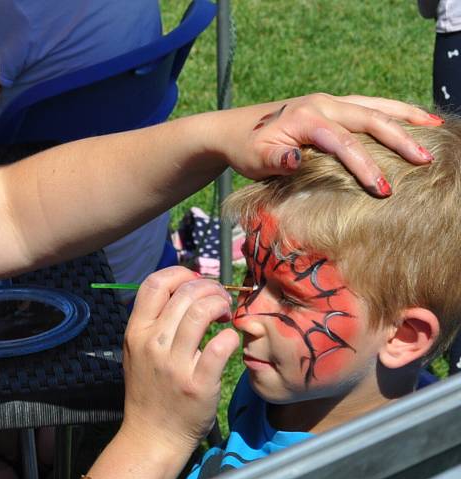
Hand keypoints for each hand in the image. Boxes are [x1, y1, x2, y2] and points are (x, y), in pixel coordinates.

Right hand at [120, 267, 239, 454]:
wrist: (152, 437)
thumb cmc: (150, 392)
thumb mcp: (137, 352)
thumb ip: (153, 323)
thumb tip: (182, 290)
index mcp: (136, 332)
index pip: (154, 283)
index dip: (181, 273)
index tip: (196, 282)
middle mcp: (152, 344)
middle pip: (184, 293)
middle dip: (210, 287)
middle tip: (220, 299)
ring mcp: (174, 365)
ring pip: (201, 312)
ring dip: (220, 304)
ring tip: (226, 313)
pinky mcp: (198, 384)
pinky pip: (220, 347)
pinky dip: (230, 336)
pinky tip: (230, 339)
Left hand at [218, 93, 440, 196]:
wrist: (232, 130)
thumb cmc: (245, 149)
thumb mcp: (255, 159)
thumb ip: (275, 161)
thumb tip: (295, 161)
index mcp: (306, 118)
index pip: (344, 142)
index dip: (365, 165)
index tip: (382, 189)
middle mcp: (322, 104)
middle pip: (369, 118)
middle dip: (399, 139)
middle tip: (424, 160)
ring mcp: (328, 101)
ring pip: (374, 106)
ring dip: (404, 117)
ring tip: (434, 127)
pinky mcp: (331, 105)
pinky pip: (368, 105)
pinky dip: (392, 111)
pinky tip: (413, 119)